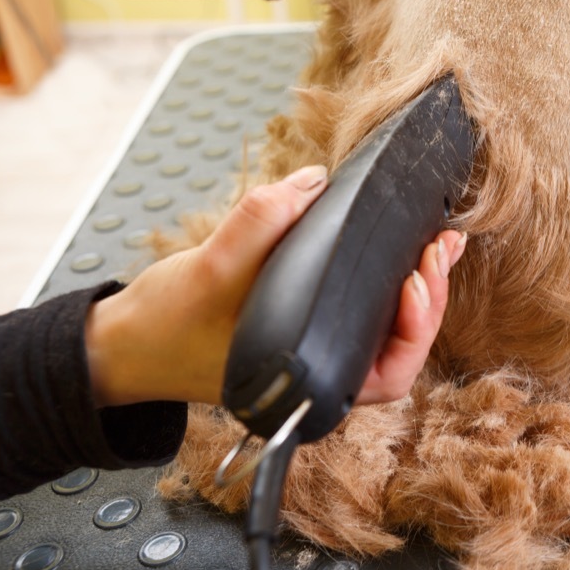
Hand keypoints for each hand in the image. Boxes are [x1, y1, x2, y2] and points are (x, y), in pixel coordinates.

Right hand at [85, 165, 465, 408]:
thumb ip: (260, 223)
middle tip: (441, 247)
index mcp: (307, 388)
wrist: (128, 341)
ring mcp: (319, 352)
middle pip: (399, 347)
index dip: (414, 328)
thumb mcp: (207, 269)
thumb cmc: (164, 327)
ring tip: (439, 243)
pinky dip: (385, 278)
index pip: (387, 373)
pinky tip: (402, 247)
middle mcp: (322, 375)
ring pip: (385, 328)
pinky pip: (361, 308)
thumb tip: (315, 181)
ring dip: (416, 286)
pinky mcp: (311, 326)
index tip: (415, 281)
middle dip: (428, 298)